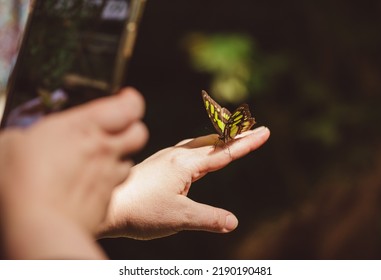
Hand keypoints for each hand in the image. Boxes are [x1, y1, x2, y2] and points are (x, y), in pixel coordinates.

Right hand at [0, 88, 147, 257]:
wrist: (38, 229)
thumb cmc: (21, 183)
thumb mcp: (11, 145)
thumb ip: (27, 135)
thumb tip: (25, 138)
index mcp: (86, 128)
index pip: (129, 106)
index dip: (129, 102)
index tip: (123, 100)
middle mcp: (105, 150)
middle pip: (139, 133)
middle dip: (130, 129)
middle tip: (112, 131)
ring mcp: (109, 177)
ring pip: (128, 161)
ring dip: (118, 158)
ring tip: (96, 161)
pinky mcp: (107, 202)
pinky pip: (114, 187)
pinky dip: (106, 184)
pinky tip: (86, 187)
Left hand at [98, 126, 269, 239]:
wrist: (107, 206)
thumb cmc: (140, 211)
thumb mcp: (180, 217)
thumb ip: (208, 218)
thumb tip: (233, 222)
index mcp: (185, 164)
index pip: (224, 151)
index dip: (246, 143)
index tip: (264, 132)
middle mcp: (176, 155)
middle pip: (213, 141)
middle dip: (236, 136)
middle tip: (255, 130)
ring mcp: (165, 157)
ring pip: (199, 144)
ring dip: (218, 140)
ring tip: (232, 138)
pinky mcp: (158, 164)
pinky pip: (187, 150)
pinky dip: (202, 148)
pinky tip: (198, 156)